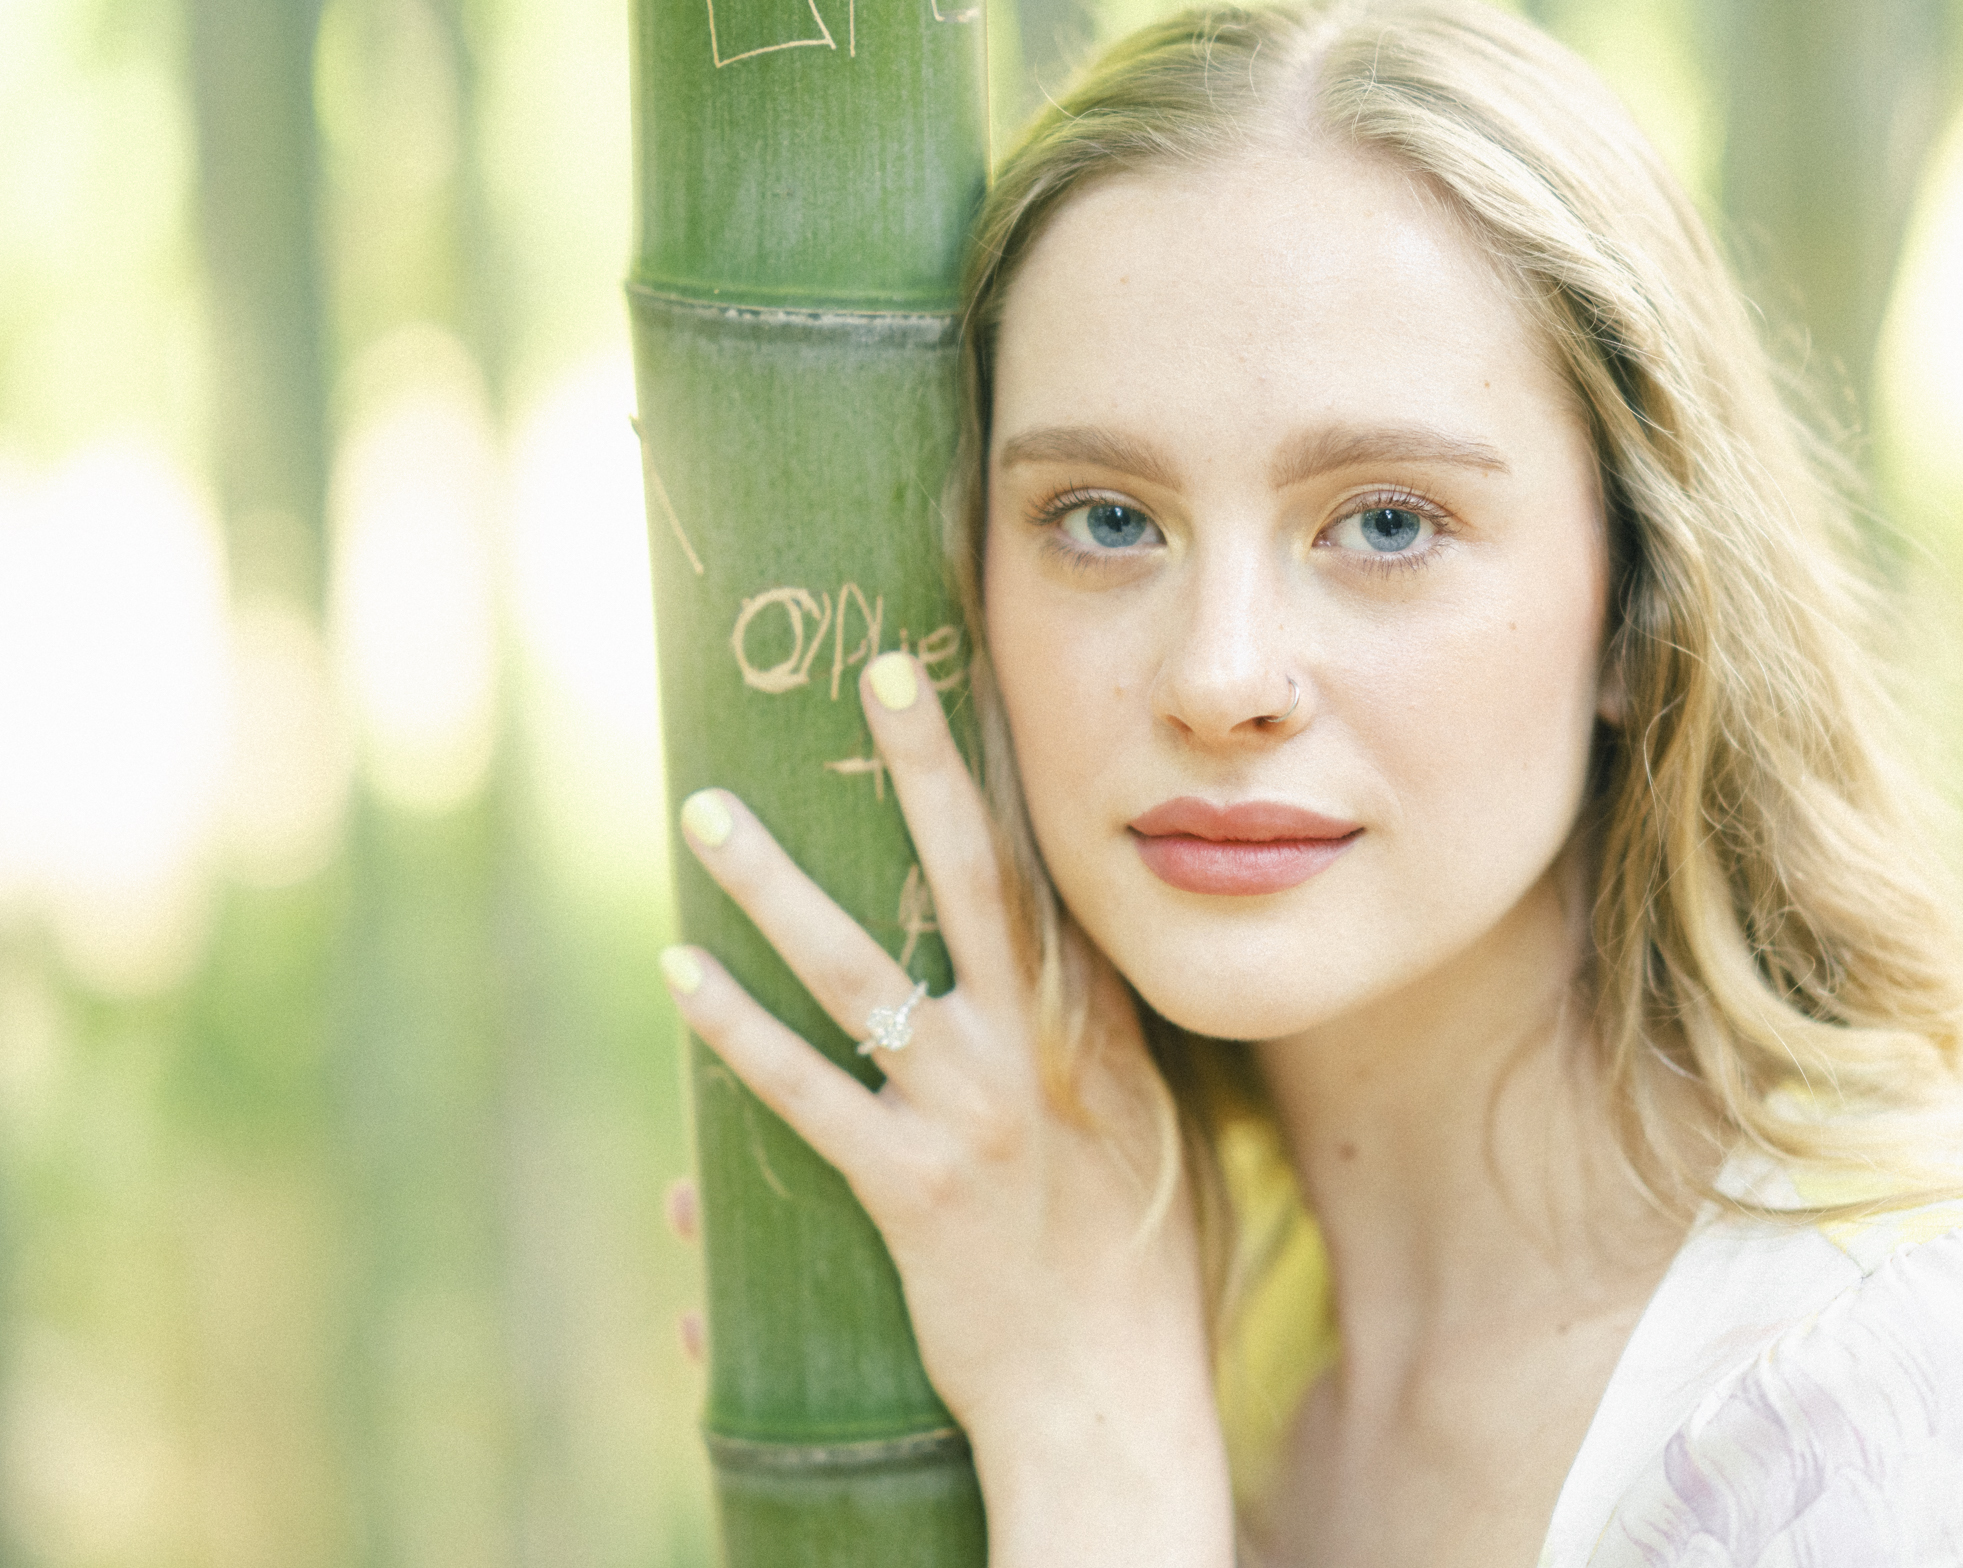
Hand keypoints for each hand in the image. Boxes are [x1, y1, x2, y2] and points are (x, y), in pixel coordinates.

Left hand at [657, 653, 1233, 1567]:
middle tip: (876, 675)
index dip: (1018, 773)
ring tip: (708, 814)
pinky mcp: (910, 1189)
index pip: (1056, 874)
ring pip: (863, 971)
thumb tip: (1071, 1006)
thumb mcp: (1167, 1147)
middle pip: (975, 880)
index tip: (982, 682)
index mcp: (1107, 1031)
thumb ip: (1115, 1064)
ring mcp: (974, 1116)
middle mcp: (1043, 1053)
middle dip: (926, 768)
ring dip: (778, 886)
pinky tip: (680, 973)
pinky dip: (736, 1031)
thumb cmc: (1150, 1280)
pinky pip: (805, 1094)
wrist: (1115, 1403)